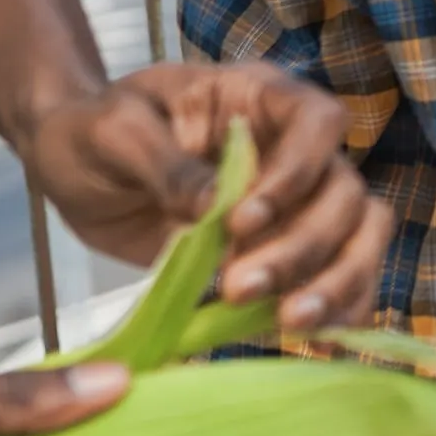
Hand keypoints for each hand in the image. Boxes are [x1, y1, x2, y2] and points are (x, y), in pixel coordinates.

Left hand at [23, 60, 382, 332]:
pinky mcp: (284, 251)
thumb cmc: (93, 130)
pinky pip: (338, 276)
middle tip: (238, 287)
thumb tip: (216, 211)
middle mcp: (293, 148)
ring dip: (335, 282)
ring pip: (359, 236)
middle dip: (303, 246)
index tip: (241, 222)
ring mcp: (296, 203)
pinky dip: (338, 307)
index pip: (317, 122)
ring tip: (286, 322)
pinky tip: (311, 336)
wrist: (76, 165)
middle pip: (344, 191)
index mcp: (258, 100)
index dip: (297, 173)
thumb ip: (166, 165)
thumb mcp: (115, 132)